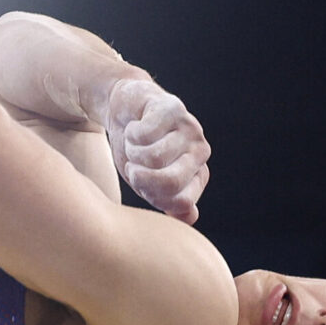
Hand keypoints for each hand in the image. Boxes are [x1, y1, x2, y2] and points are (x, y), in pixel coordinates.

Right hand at [104, 79, 210, 223]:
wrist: (125, 111)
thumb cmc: (137, 151)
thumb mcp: (148, 184)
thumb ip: (167, 203)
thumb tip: (191, 216)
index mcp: (198, 176)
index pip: (181, 202)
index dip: (151, 195)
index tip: (142, 182)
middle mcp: (200, 152)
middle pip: (170, 182)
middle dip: (140, 177)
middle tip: (133, 164)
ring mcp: (190, 128)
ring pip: (153, 157)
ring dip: (132, 152)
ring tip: (134, 144)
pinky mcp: (173, 108)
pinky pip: (145, 134)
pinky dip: (130, 134)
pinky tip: (134, 127)